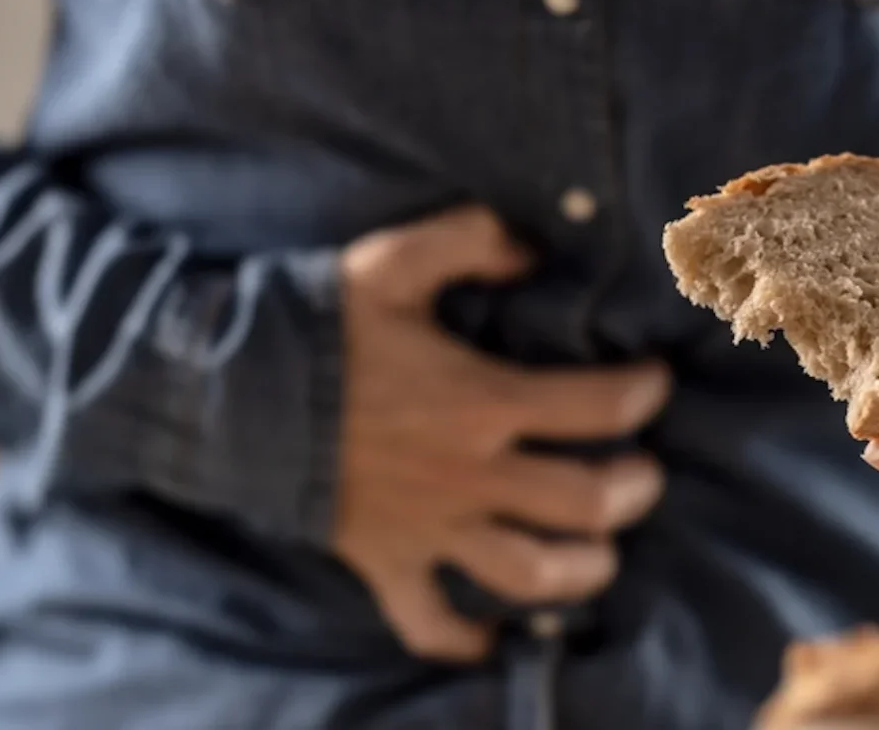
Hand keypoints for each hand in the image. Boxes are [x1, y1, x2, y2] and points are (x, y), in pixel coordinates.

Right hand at [337, 206, 669, 660]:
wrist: (225, 394)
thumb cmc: (315, 326)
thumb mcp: (392, 261)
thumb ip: (469, 241)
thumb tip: (532, 251)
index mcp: (481, 400)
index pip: (599, 406)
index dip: (643, 393)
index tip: (653, 383)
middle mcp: (469, 474)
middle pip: (585, 503)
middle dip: (633, 489)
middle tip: (641, 472)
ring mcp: (429, 527)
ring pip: (529, 574)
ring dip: (580, 570)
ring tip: (599, 551)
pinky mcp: (386, 561)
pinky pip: (427, 621)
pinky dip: (462, 638)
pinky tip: (490, 638)